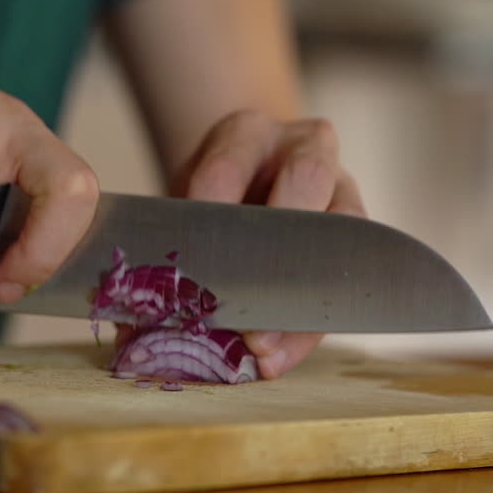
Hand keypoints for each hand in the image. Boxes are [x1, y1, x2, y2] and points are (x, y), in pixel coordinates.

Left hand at [172, 109, 365, 378]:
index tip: (188, 266)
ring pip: (342, 231)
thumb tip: (134, 328)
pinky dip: (307, 326)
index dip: (208, 217)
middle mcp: (303, 147)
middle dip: (274, 251)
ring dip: (297, 300)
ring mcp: (342, 183)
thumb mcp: (184, 204)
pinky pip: (344, 280)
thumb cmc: (213, 195)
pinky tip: (278, 359)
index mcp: (245, 134)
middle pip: (304, 180)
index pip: (226, 168)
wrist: (258, 174)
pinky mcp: (358, 231)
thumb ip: (162, 251)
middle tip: (239, 309)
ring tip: (260, 350)